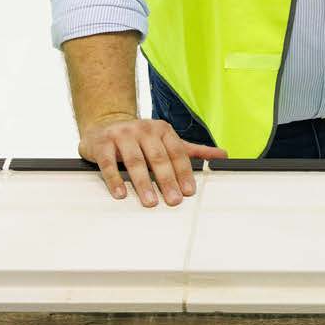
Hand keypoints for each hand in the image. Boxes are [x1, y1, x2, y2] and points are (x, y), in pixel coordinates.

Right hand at [79, 116, 225, 206]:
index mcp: (162, 130)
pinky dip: (115, 179)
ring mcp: (122, 135)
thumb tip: (222, 156)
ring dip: (143, 183)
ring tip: (150, 201)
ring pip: (135, 160)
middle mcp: (143, 130)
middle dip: (167, 180)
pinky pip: (108, 163)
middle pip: (158, 157)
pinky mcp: (102, 143)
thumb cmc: (140, 138)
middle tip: (173, 200)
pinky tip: (121, 193)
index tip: (189, 191)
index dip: (183, 172)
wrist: (105, 123)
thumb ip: (193, 150)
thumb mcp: (167, 141)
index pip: (176, 152)